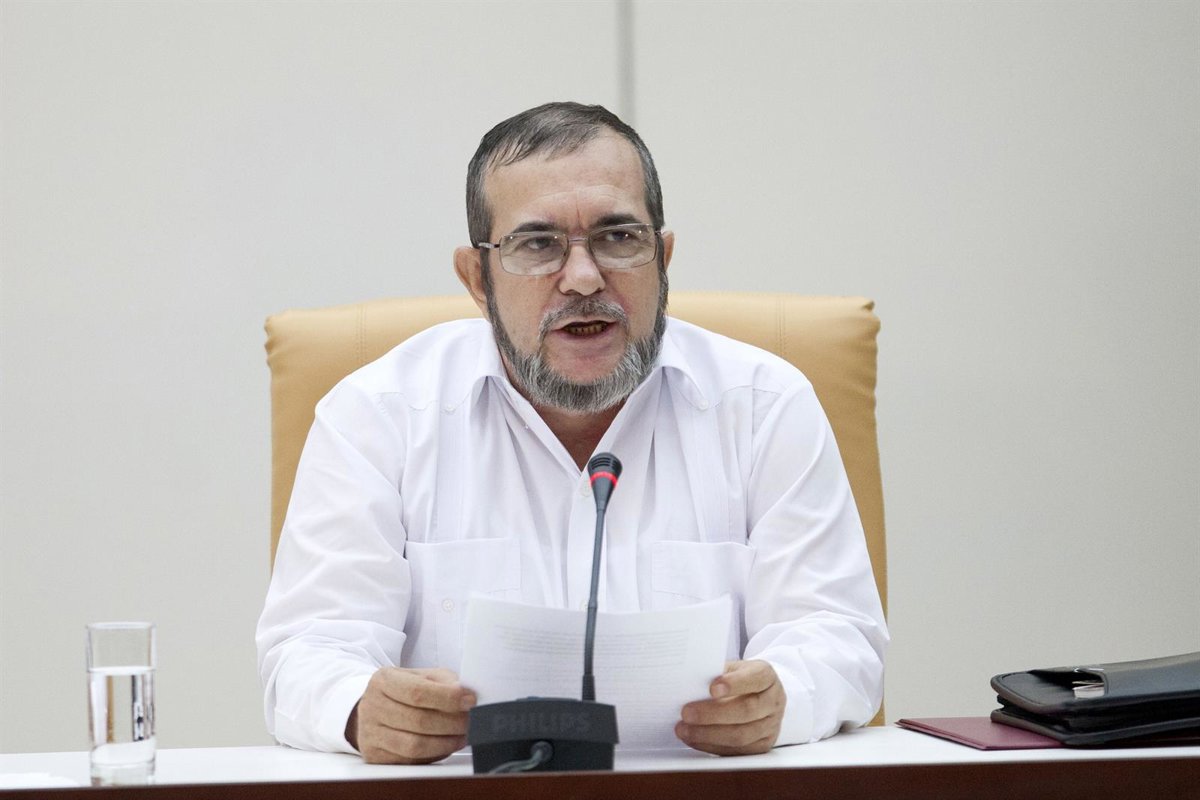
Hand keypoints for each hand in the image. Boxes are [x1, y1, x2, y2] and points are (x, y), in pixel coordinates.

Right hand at [346, 667, 476, 763]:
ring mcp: (371, 733)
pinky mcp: (375, 755)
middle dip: (452, 723)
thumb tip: (467, 694)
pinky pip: (411, 760)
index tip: (470, 701)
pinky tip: (447, 745)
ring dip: (446, 743)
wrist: (375, 708)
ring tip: (463, 736)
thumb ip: (444, 682)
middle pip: (418, 720)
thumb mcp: (422, 676)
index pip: (417, 692)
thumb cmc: (404, 691)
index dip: (447, 698)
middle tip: (471, 721)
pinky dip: (435, 754)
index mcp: (384, 681)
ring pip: (414, 746)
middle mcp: (373, 706)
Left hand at [675, 660, 785, 755]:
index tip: (712, 688)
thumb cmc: (740, 679)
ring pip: (741, 735)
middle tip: (687, 713)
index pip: (756, 678)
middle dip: (713, 714)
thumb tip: (688, 682)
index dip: (735, 684)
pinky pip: (737, 750)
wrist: (759, 695)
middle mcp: (773, 701)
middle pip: (747, 710)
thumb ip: (716, 673)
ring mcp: (771, 725)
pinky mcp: (763, 745)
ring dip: (708, 734)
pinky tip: (695, 739)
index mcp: (767, 676)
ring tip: (685, 729)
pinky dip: (712, 745)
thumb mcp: (731, 668)